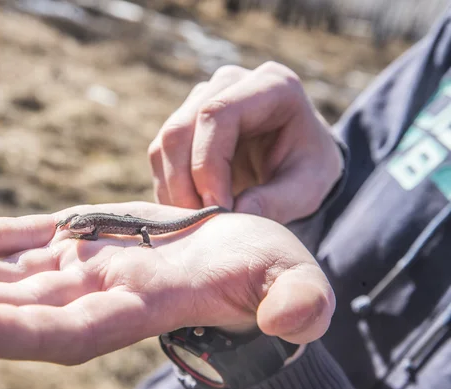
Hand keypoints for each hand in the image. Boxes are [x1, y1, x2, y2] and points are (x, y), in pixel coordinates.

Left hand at [0, 202, 333, 364]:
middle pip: (25, 307)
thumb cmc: (271, 270)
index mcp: (149, 305)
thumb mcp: (292, 278)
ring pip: (16, 275)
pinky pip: (32, 242)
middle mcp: (107, 293)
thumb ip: (295, 298)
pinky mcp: (89, 240)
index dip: (22, 331)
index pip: (77, 331)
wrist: (244, 254)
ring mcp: (92, 266)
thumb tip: (295, 316)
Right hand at [148, 62, 343, 223]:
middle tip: (201, 224)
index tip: (218, 209)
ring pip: (165, 143)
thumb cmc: (308, 168)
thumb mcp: (308, 187)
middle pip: (181, 129)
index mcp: (272, 86)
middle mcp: (230, 83)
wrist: (298, 159)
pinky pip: (161, 156)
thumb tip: (235, 214)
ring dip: (173, 189)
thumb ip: (278, 200)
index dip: (208, 164)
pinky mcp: (185, 121)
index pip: (217, 115)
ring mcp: (203, 98)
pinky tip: (190, 211)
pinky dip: (169, 188)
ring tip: (197, 222)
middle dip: (184, 183)